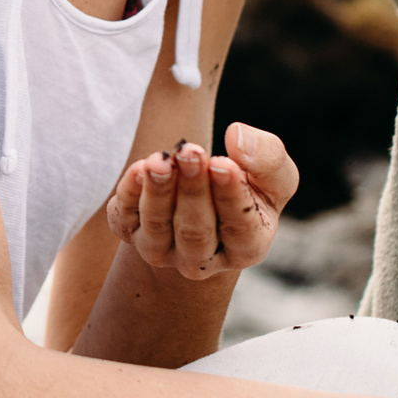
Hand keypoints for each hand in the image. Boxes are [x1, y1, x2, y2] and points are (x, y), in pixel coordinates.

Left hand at [103, 123, 298, 278]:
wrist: (204, 194)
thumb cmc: (247, 185)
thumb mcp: (272, 174)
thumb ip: (268, 159)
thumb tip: (238, 139)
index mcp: (246, 247)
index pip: (239, 226)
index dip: (230, 195)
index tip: (222, 163)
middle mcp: (201, 258)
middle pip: (195, 231)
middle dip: (192, 190)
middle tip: (190, 153)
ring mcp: (163, 250)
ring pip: (158, 228)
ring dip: (158, 192)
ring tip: (160, 160)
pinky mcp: (132, 232)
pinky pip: (125, 219)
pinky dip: (129, 195)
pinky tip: (138, 169)